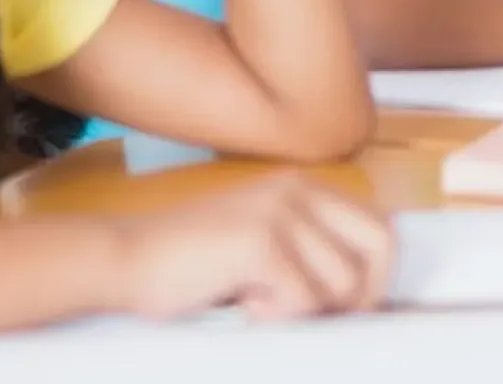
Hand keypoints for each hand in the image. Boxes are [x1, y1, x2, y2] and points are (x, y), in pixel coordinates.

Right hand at [111, 173, 393, 320]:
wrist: (123, 258)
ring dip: (306, 309)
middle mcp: (299, 189)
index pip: (379, 225)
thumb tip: (363, 292)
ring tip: (260, 301)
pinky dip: (276, 316)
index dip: (376, 275)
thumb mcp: (262, 239)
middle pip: (379, 246)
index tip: (349, 308)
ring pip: (340, 283)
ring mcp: (282, 212)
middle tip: (319, 316)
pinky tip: (243, 303)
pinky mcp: (262, 242)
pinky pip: (303, 299)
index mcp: (303, 186)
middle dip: (361, 293)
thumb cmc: (190, 262)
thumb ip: (309, 248)